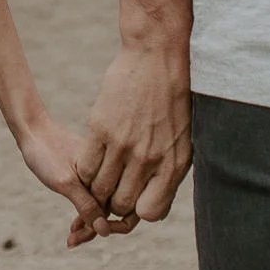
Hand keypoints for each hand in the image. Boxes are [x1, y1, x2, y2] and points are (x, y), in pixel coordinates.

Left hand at [12, 108, 107, 246]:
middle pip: (115, 209)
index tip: (93, 235)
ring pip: (103, 207)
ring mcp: (99, 175)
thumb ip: (86, 205)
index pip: (126, 206)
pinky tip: (72, 227)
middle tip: (73, 240)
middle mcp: (109, 172)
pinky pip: (93, 200)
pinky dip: (84, 215)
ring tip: (71, 239)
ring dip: (89, 225)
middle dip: (98, 229)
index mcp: (110, 170)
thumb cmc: (47, 152)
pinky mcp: (89, 177)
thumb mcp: (66, 182)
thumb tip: (104, 231)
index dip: (115, 226)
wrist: (33, 131)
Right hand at [77, 38, 191, 235]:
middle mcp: (149, 159)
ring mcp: (124, 145)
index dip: (138, 211)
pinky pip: (87, 167)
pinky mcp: (101, 129)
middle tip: (110, 188)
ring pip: (100, 188)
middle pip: (121, 203)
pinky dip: (86, 171)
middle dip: (113, 202)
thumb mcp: (184, 138)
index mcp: (174, 164)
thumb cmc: (173, 97)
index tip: (132, 199)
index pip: (151, 212)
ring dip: (97, 188)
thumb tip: (155, 197)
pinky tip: (92, 161)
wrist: (157, 56)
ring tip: (100, 176)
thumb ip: (170, 169)